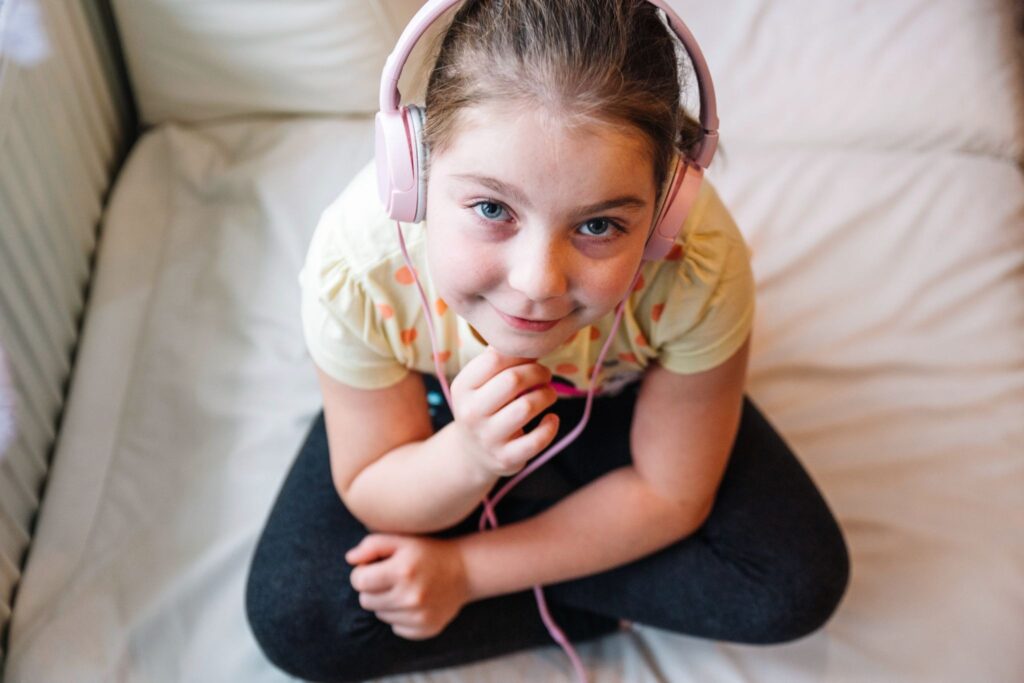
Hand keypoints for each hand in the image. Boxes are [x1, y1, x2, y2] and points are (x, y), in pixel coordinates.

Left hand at [346, 534, 469, 639]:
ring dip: (386, 603)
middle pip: (366, 601)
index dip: (363, 572)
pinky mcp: (426, 629)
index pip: (358, 581)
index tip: (375, 566)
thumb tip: (350, 559)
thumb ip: (372, 544)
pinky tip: (414, 602)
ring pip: (380, 615)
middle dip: (373, 588)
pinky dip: (400, 616)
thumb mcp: (401, 539)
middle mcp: (411, 597)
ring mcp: (419, 616)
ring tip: (404, 588)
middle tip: (390, 577)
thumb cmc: (426, 551)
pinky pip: (396, 628)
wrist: (464, 570)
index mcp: (402, 571)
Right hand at [449, 346, 559, 476]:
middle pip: (513, 380)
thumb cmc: (484, 406)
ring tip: (549, 394)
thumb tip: (525, 338)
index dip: (520, 353)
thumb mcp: (479, 383)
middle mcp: (470, 412)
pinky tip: (551, 419)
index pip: (494, 358)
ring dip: (547, 395)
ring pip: (526, 407)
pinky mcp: (506, 458)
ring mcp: (488, 438)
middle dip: (538, 372)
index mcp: (463, 387)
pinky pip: (537, 440)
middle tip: (545, 375)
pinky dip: (551, 426)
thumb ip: (498, 360)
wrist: (472, 453)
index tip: (530, 358)